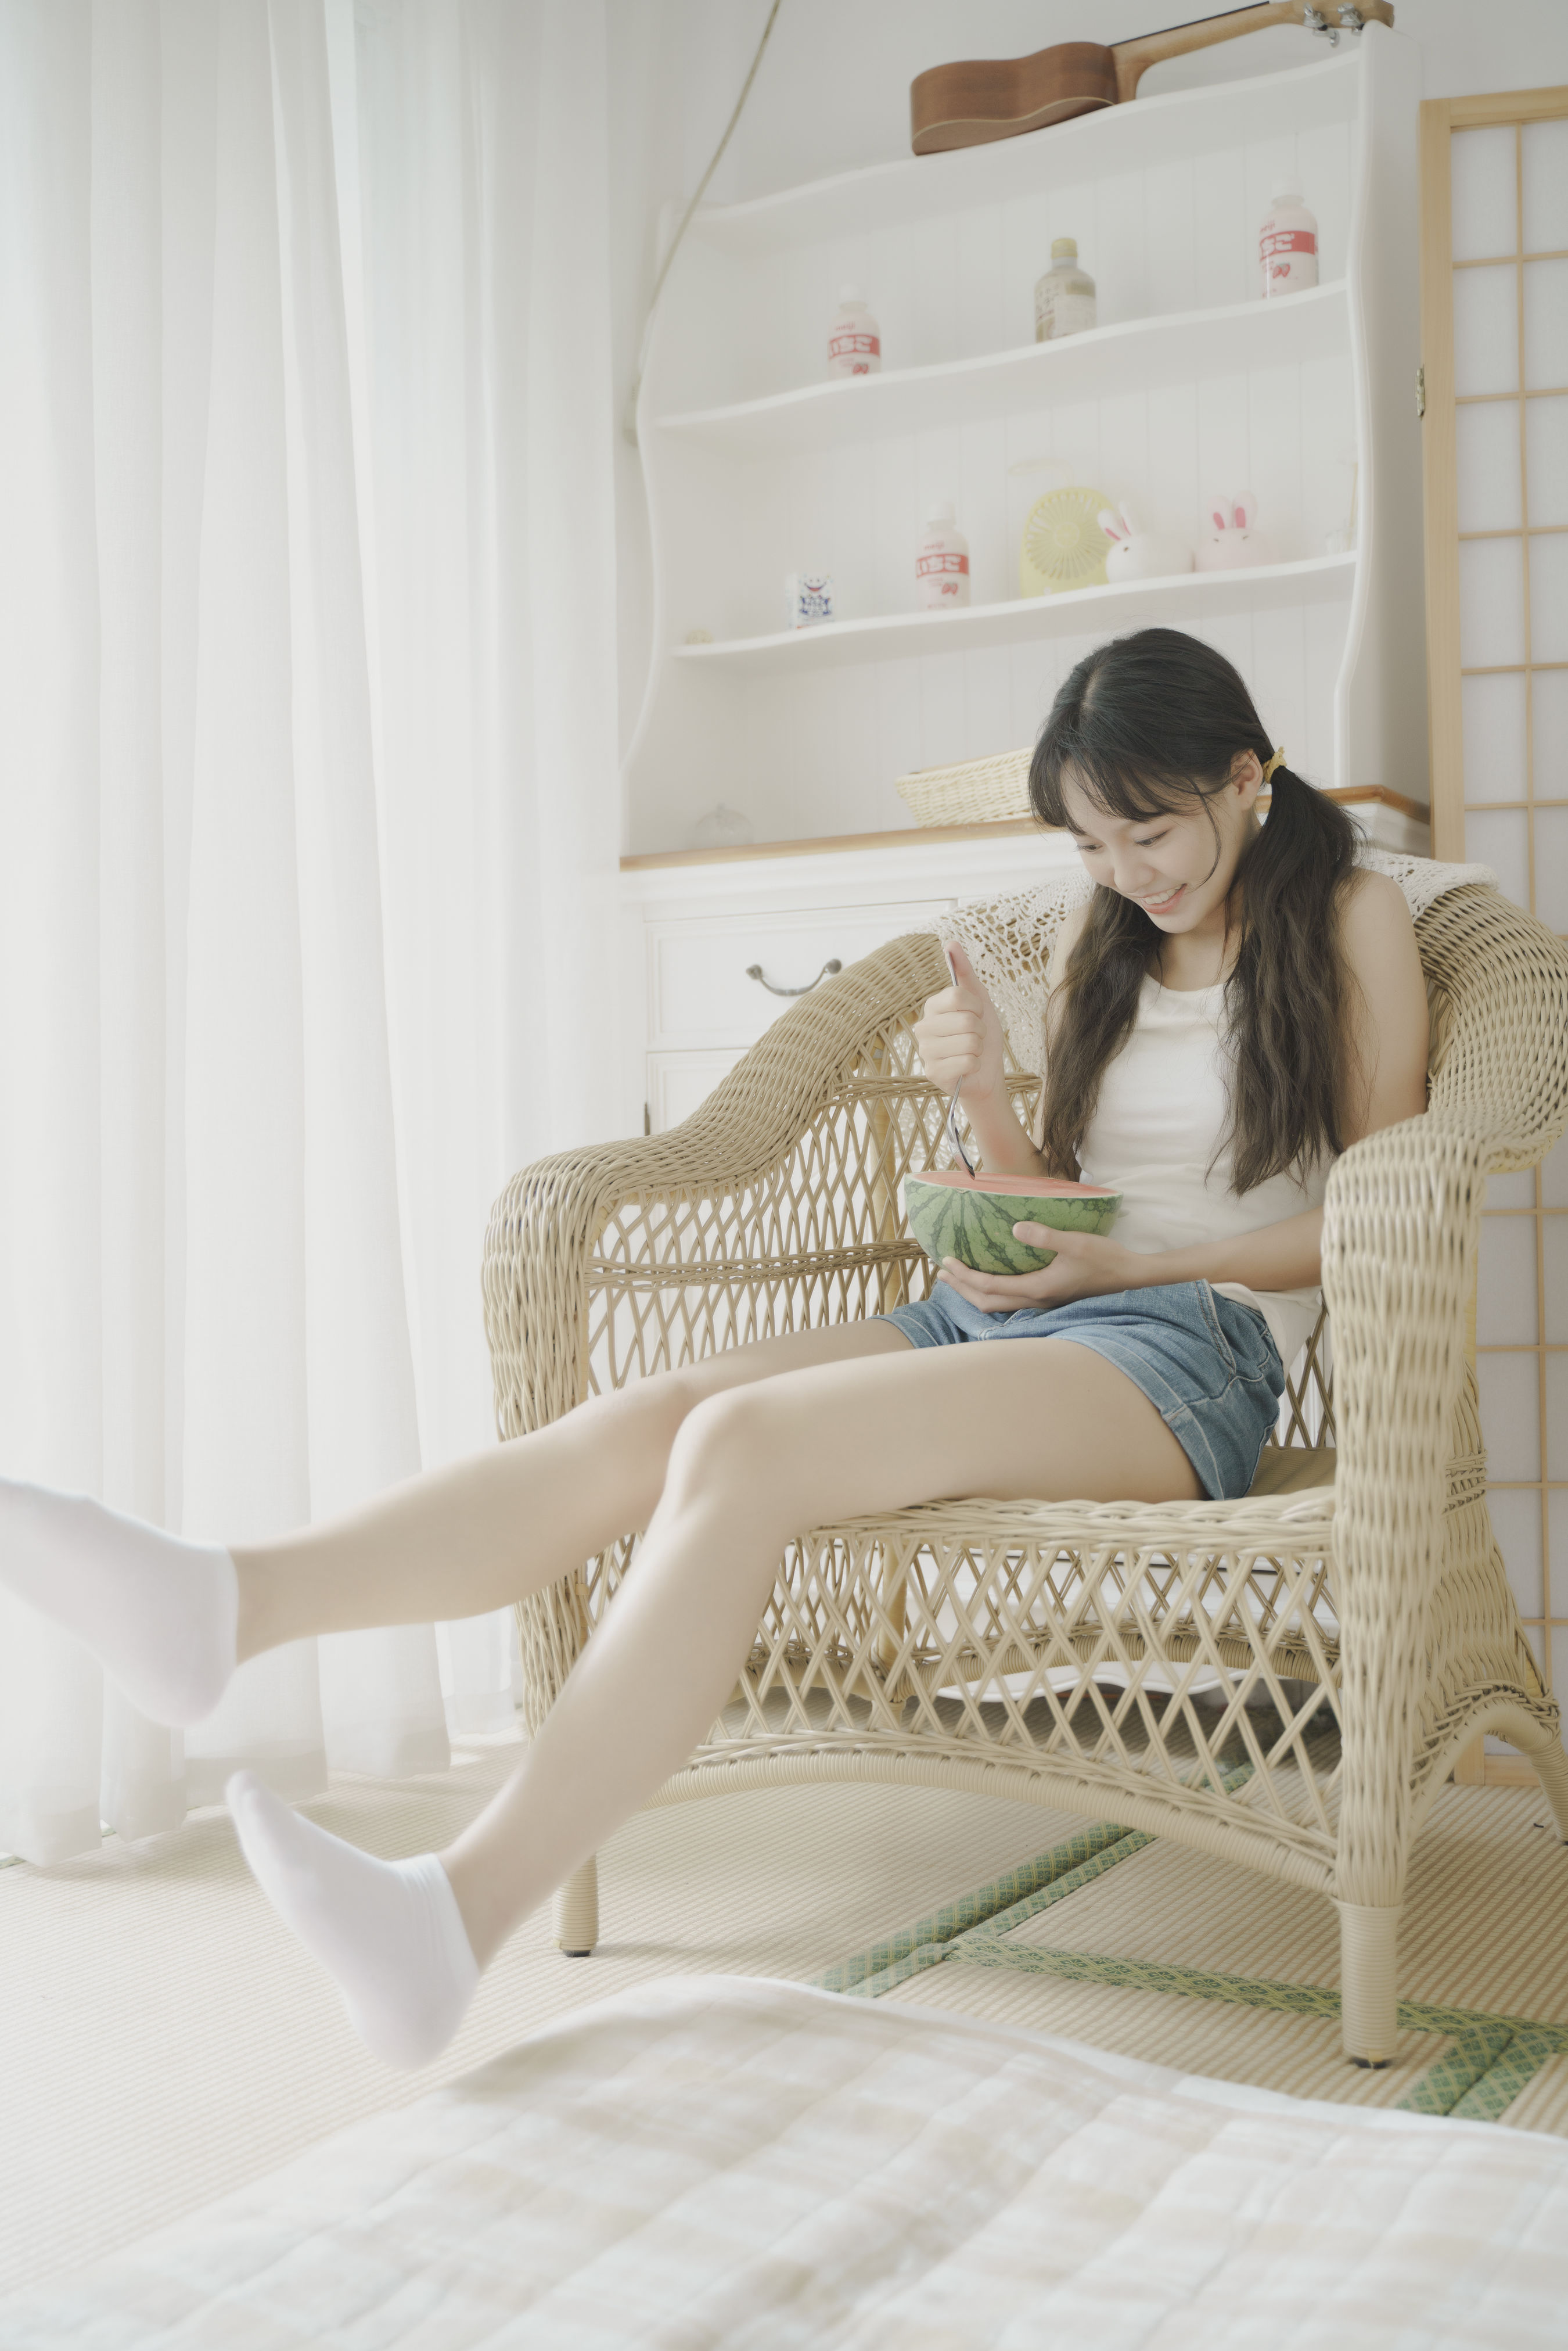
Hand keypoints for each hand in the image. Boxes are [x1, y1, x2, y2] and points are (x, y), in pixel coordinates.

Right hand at [912, 941, 1005, 1105]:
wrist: (986, 1072)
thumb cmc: (982, 1035)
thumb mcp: (979, 1000)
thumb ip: (964, 972)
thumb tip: (950, 943)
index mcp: (932, 1006)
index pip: (957, 996)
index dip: (976, 1007)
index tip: (977, 1015)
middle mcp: (923, 1027)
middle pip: (966, 1020)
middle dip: (980, 1030)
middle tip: (975, 1037)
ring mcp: (925, 1051)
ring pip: (969, 1042)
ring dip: (978, 1049)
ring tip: (972, 1052)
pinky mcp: (932, 1073)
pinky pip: (966, 1062)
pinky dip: (974, 1065)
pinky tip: (967, 1068)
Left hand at [935, 1224, 1137, 1313]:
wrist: (1131, 1279)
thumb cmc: (1106, 1259)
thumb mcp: (1076, 1242)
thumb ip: (1046, 1236)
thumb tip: (1015, 1228)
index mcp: (1038, 1289)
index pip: (991, 1287)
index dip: (965, 1276)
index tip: (948, 1261)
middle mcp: (1037, 1301)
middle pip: (988, 1302)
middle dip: (962, 1288)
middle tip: (943, 1272)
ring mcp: (1043, 1303)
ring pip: (999, 1306)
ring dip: (975, 1292)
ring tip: (958, 1279)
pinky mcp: (1050, 1298)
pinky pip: (1011, 1302)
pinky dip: (992, 1293)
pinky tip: (992, 1280)